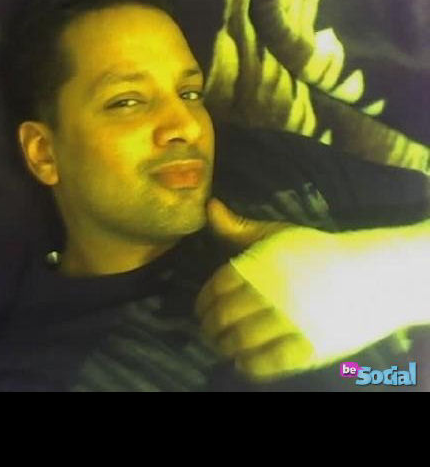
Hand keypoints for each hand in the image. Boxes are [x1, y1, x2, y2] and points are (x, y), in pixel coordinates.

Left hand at [196, 198, 405, 381]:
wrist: (373, 275)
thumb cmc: (318, 251)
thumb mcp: (278, 233)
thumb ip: (239, 227)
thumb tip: (209, 208)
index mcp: (260, 265)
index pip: (215, 289)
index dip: (202, 304)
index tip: (202, 311)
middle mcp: (271, 293)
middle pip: (224, 318)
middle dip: (209, 328)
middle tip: (210, 333)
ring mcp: (290, 322)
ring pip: (240, 342)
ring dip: (224, 347)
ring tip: (224, 346)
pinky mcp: (308, 348)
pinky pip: (267, 364)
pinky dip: (248, 365)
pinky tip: (244, 361)